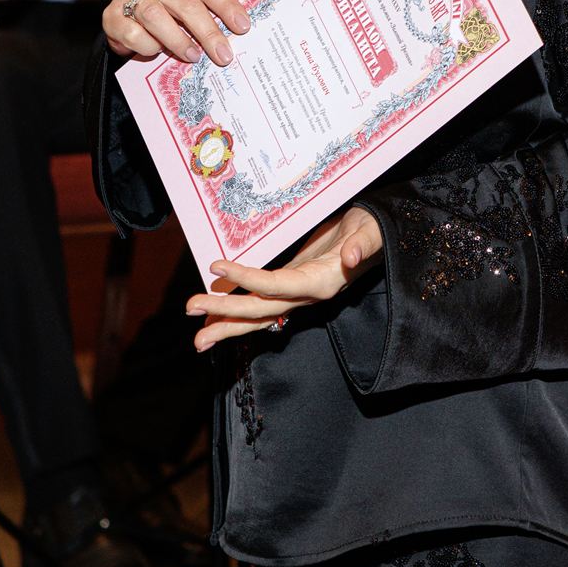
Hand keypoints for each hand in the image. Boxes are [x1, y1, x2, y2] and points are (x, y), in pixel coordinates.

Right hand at [104, 0, 249, 63]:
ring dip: (178, 40)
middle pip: (186, 4)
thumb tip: (238, 31)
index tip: (242, 27)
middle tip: (223, 54)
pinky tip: (157, 50)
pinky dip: (148, 46)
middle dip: (208, 32)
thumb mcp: (190, 0)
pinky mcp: (112, 15)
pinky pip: (134, 34)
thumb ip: (208, 9)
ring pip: (156, 16)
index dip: (227, 7)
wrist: (127, 16)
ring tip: (193, 56)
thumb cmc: (167, 8)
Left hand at [187, 207, 384, 350]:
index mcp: (323, 282)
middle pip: (261, 310)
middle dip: (225, 312)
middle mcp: (307, 295)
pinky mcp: (291, 286)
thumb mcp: (371, 231)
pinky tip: (216, 320)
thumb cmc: (374, 228)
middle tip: (190, 308)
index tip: (217, 267)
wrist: (376, 234)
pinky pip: (261, 305)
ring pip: (259, 316)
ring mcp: (297, 294)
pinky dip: (238, 315)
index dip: (247, 280)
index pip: (278, 285)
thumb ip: (363, 244)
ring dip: (227, 324)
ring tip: (197, 338)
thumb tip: (351, 257)